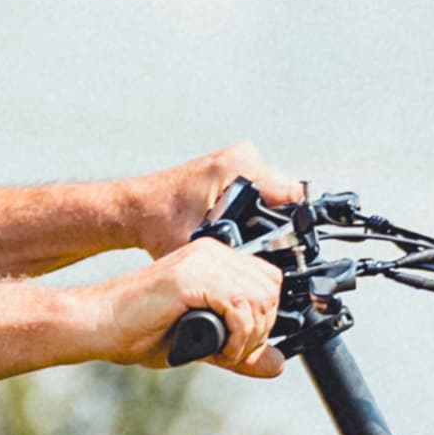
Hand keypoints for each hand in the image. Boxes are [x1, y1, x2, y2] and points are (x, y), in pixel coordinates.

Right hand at [116, 239, 283, 378]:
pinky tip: (218, 350)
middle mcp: (211, 253)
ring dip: (250, 335)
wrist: (100, 325)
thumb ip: (241, 350)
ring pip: (259, 296)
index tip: (245, 345)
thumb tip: (279, 363)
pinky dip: (237, 336)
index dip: (266, 317)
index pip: (269, 280)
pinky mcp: (188, 278)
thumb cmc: (142, 332)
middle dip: (262, 328)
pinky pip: (237, 306)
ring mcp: (200, 261)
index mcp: (215, 260)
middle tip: (235, 352)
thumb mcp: (205, 344)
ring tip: (226, 354)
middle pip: (271, 288)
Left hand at [146, 140, 296, 252]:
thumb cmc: (159, 221)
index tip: (286, 244)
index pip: (292, 195)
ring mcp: (240, 157)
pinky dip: (258, 206)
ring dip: (270, 214)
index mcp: (239, 168)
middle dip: (280, 222)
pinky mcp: (235, 164)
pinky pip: (262, 187)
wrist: (138, 208)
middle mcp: (243, 156)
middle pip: (286, 194)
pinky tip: (241, 222)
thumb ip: (230, 257)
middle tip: (261, 244)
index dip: (294, 225)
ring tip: (250, 234)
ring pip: (276, 192)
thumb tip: (257, 278)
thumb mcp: (198, 244)